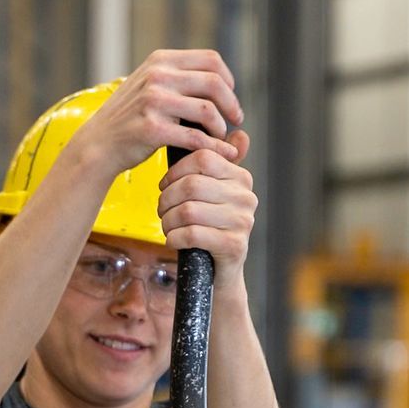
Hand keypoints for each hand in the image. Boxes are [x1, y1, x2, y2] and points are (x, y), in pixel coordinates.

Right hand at [73, 48, 244, 174]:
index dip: (228, 80)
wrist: (99, 144)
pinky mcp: (152, 128)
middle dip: (231, 104)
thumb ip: (177, 77)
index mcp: (160, 61)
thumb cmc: (130, 118)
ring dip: (221, 127)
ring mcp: (153, 101)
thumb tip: (219, 78)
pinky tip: (220, 154)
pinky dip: (214, 147)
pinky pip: (195, 137)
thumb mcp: (149, 84)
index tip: (229, 99)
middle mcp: (157, 76)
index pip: (211, 60)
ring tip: (221, 138)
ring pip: (208, 110)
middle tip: (236, 120)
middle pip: (214, 82)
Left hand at [158, 130, 255, 280]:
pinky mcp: (234, 246)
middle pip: (192, 185)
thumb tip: (240, 133)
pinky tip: (173, 241)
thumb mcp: (212, 194)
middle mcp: (246, 197)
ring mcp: (243, 222)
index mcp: (241, 178)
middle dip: (167, 199)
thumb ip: (218, 165)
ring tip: (167, 226)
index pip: (202, 158)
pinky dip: (175, 238)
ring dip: (168, 221)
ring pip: (188, 211)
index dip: (176, 171)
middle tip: (162, 210)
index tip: (165, 185)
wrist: (219, 274)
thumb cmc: (210, 228)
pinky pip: (193, 234)